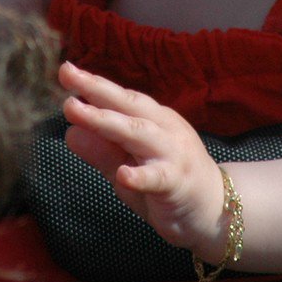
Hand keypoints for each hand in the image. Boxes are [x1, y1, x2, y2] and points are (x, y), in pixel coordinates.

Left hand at [59, 62, 228, 257]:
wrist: (215, 210)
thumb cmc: (168, 183)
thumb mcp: (128, 165)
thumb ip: (102, 151)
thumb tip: (69, 132)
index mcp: (153, 120)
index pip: (120, 98)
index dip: (93, 84)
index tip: (66, 71)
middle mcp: (164, 129)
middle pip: (129, 105)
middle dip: (96, 89)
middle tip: (67, 74)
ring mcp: (173, 153)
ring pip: (138, 133)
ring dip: (107, 122)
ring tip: (78, 113)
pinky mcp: (177, 182)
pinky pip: (157, 178)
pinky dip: (140, 176)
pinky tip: (123, 175)